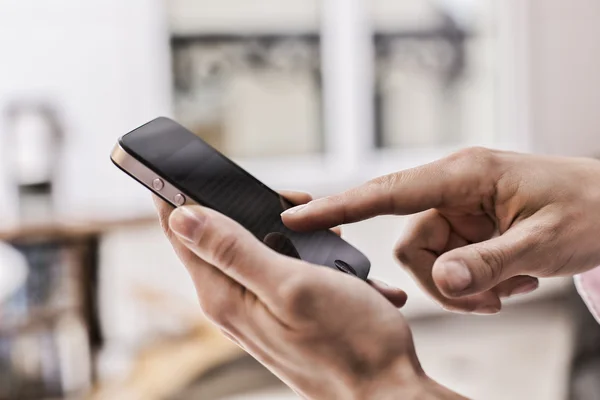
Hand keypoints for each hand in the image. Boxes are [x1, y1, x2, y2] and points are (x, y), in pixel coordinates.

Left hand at [154, 192, 462, 398]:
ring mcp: (255, 311)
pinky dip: (302, 255)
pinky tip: (334, 261)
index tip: (179, 163)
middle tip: (294, 199)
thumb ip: (234, 250)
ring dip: (284, 230)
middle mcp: (232, 304)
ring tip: (324, 231)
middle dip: (247, 206)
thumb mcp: (291, 284)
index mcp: (224, 294)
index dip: (173, 192)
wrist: (386, 391)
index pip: (178, 231)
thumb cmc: (350, 341)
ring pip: (252, 249)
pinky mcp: (278, 315)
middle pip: (216, 236)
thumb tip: (182, 217)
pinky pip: (277, 269)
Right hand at [282, 148, 599, 313]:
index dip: (339, 206)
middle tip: (486, 299)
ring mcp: (457, 208)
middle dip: (442, 282)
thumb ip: (488, 264)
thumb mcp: (543, 243)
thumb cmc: (588, 209)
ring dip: (463, 286)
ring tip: (508, 287)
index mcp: (464, 174)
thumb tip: (442, 282)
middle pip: (409, 244)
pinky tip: (509, 279)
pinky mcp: (466, 226)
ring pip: (428, 260)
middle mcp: (452, 188)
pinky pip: (448, 263)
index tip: (297, 216)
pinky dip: (473, 282)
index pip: (386, 191)